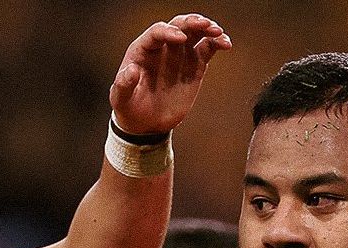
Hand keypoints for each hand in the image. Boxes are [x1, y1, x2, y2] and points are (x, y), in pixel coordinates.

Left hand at [109, 13, 231, 133]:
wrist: (146, 123)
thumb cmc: (130, 108)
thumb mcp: (121, 99)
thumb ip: (123, 84)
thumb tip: (130, 71)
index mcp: (143, 49)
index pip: (157, 32)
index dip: (168, 32)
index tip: (181, 38)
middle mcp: (163, 47)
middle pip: (178, 26)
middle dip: (192, 23)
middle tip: (206, 25)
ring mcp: (180, 55)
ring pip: (195, 34)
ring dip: (207, 29)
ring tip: (218, 32)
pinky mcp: (194, 67)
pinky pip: (207, 49)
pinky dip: (216, 44)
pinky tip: (226, 43)